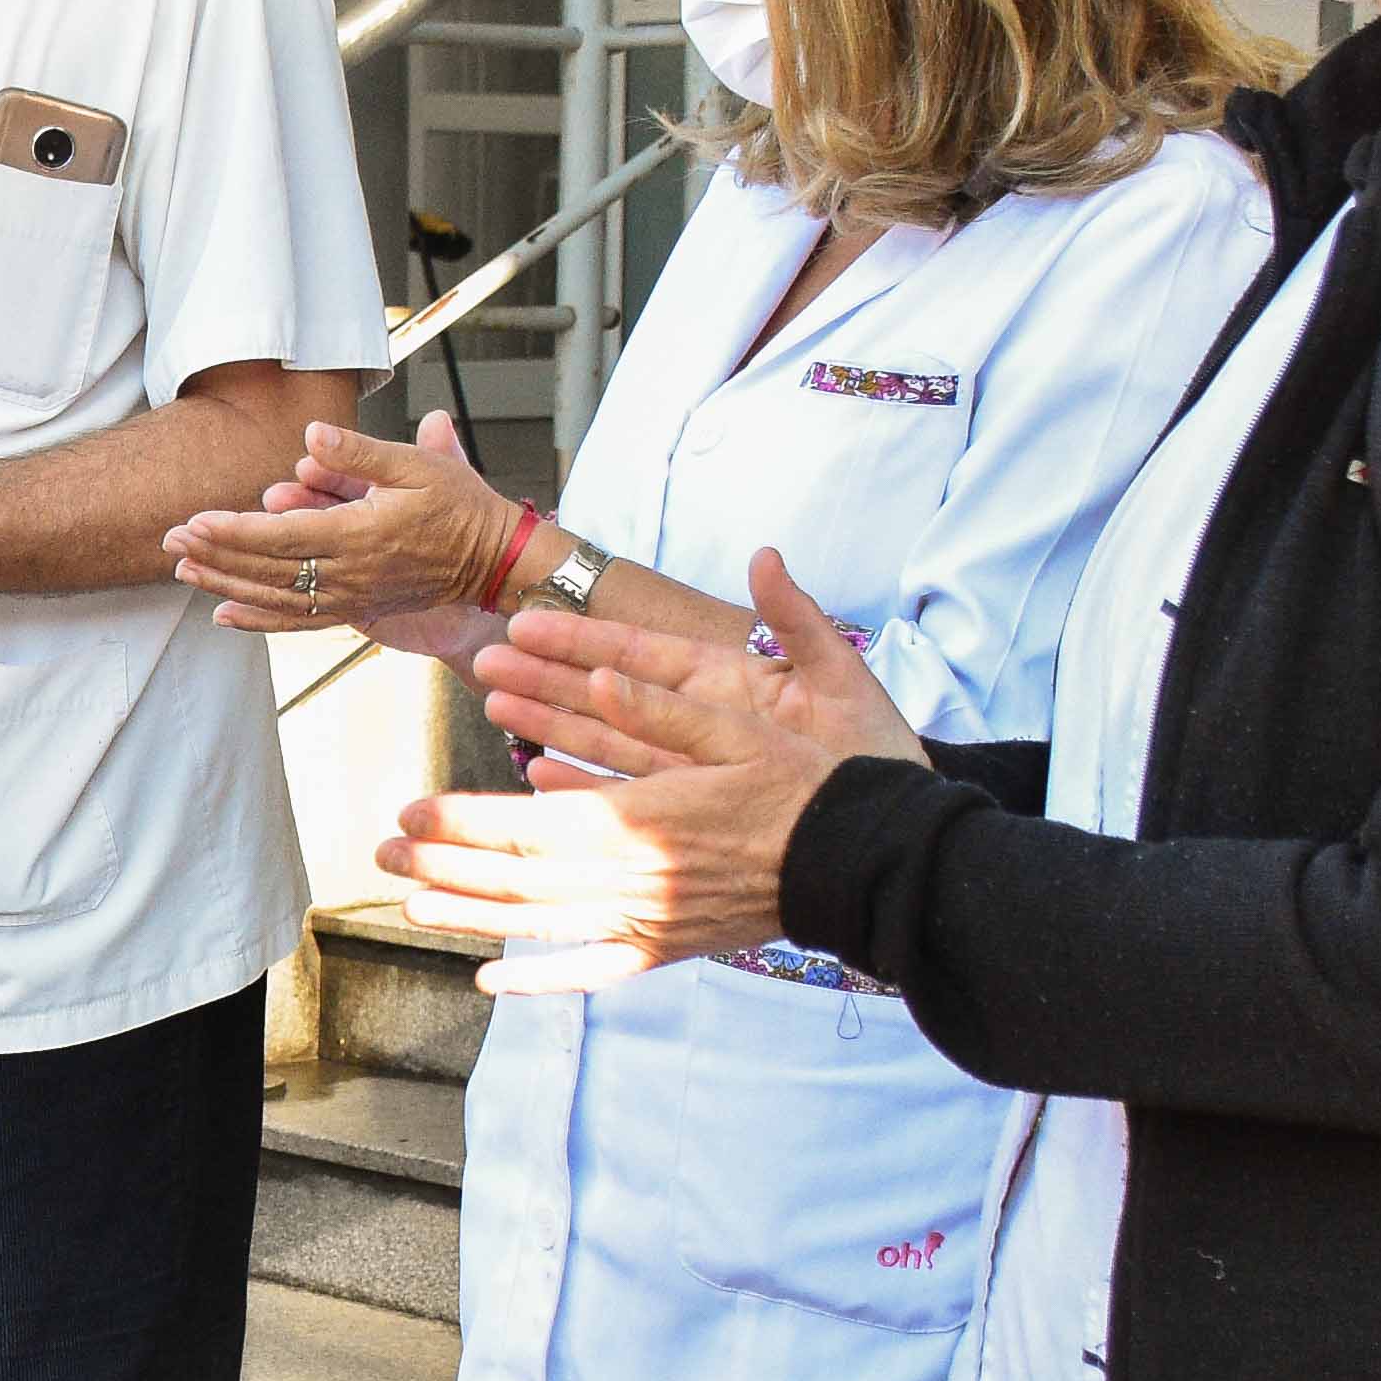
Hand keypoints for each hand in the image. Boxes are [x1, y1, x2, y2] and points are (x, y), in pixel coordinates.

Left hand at [166, 414, 514, 637]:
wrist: (494, 559)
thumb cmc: (459, 504)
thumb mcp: (417, 464)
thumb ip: (359, 452)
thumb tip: (310, 434)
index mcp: (359, 536)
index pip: (281, 536)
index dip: (233, 530)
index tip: (193, 521)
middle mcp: (350, 575)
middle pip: (266, 570)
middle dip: (214, 555)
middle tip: (169, 540)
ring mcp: (352, 598)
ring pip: (274, 598)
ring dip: (225, 585)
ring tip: (183, 571)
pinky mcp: (357, 610)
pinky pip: (298, 621)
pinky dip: (258, 620)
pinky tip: (224, 614)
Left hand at [382, 554, 918, 989]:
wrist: (867, 860)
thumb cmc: (808, 782)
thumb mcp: (742, 722)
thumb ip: (663, 700)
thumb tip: (598, 667)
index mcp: (645, 821)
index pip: (530, 827)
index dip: (462, 821)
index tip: (410, 808)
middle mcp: (637, 881)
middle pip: (519, 879)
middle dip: (442, 864)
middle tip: (382, 848)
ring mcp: (650, 923)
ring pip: (541, 925)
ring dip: (469, 914)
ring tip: (409, 902)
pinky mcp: (667, 948)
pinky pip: (592, 971)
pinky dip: (539, 977)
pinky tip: (492, 978)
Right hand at [469, 546, 924, 791]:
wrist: (896, 824)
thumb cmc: (874, 748)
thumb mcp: (840, 675)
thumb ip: (797, 618)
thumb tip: (766, 555)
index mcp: (727, 680)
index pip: (640, 650)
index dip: (582, 635)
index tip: (528, 619)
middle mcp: (699, 721)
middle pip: (607, 693)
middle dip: (544, 676)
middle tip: (485, 660)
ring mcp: (692, 766)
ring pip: (605, 740)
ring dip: (549, 724)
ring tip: (495, 704)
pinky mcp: (693, 810)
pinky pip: (626, 795)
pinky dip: (583, 788)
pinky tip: (540, 778)